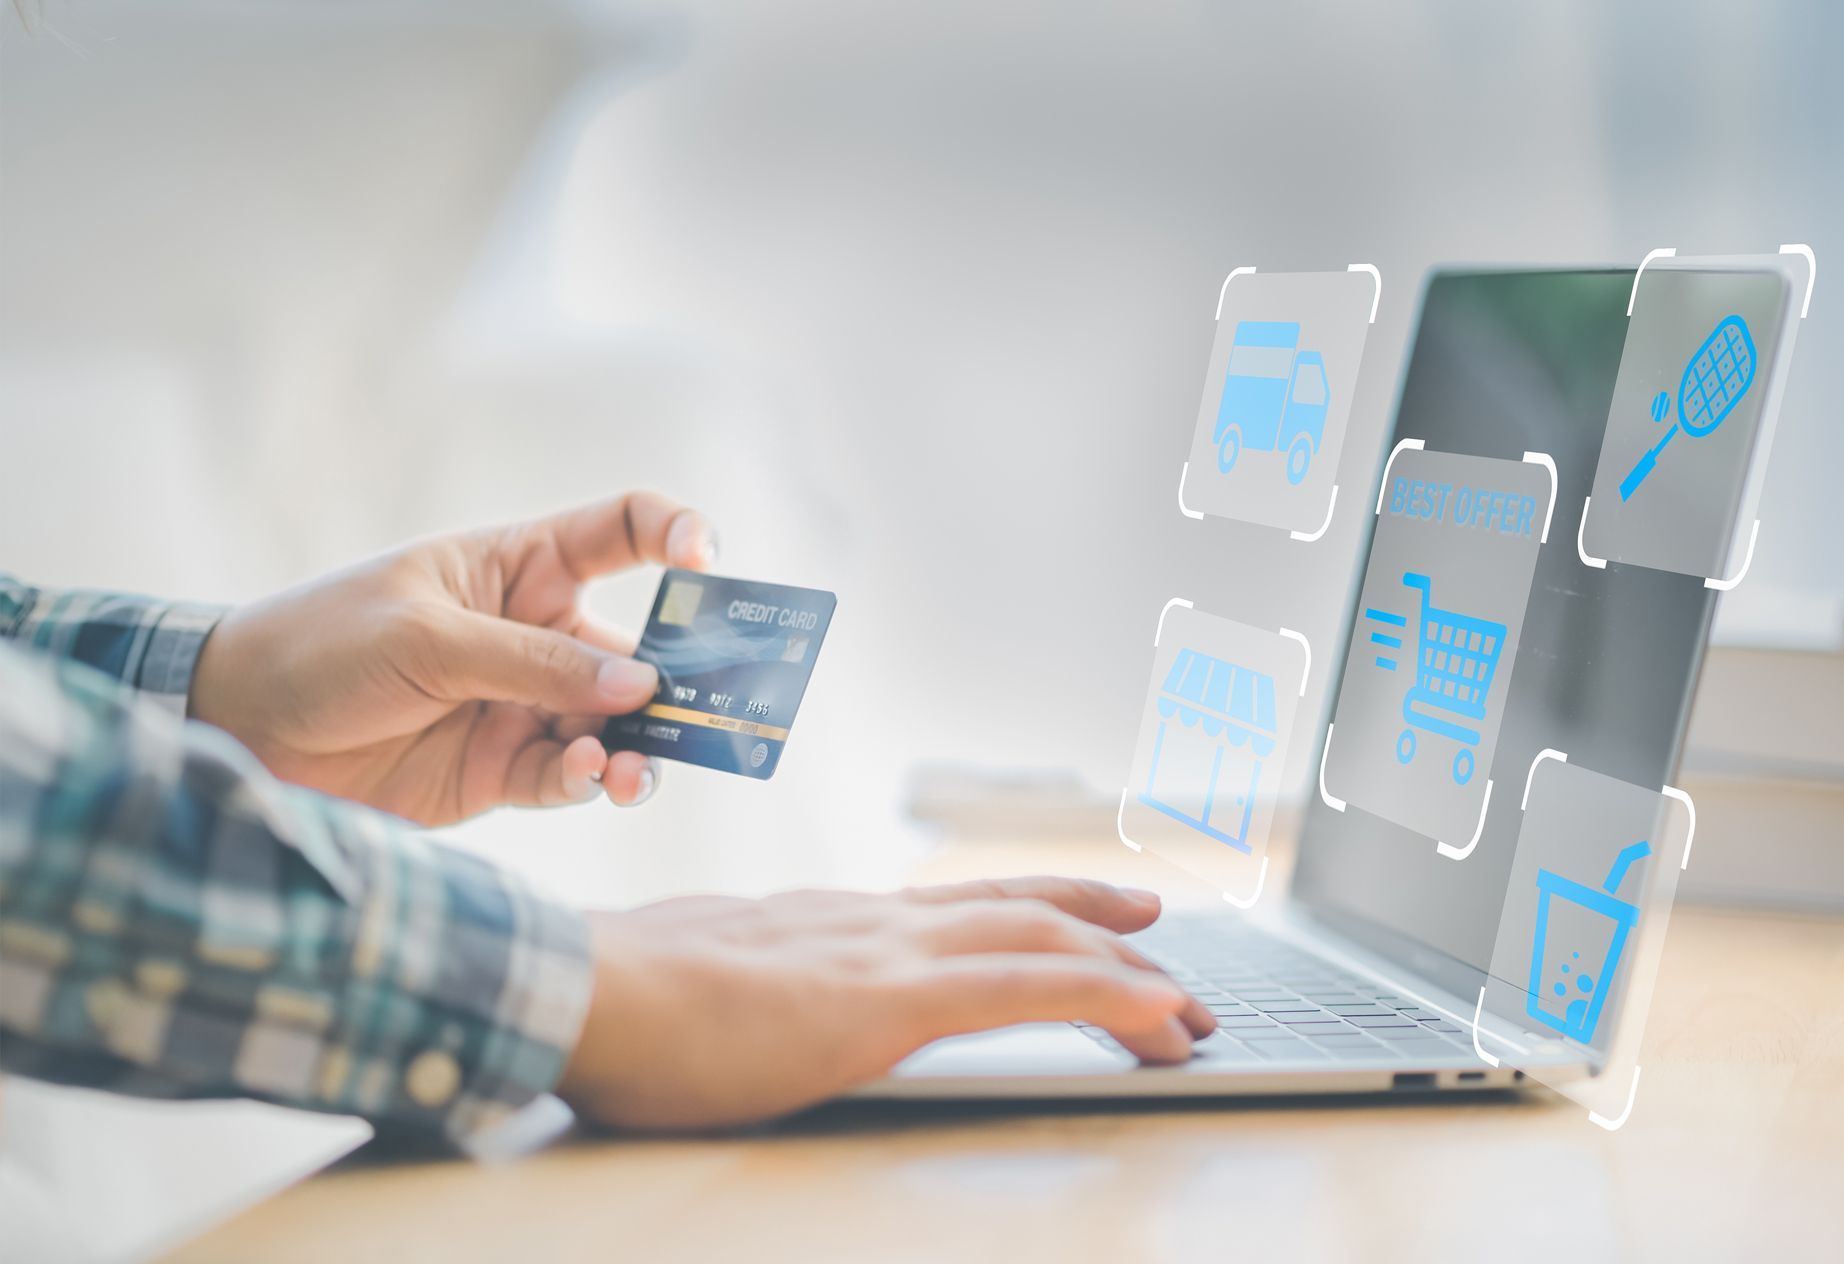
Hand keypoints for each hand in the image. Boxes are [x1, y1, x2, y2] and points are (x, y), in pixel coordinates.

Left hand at [188, 492, 714, 825]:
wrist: (237, 729)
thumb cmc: (321, 646)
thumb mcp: (427, 638)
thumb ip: (533, 664)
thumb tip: (641, 686)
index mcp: (520, 566)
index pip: (621, 529)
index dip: (674, 534)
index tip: (708, 564)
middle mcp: (536, 634)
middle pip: (639, 647)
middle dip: (682, 674)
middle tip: (717, 706)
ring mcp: (523, 705)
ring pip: (615, 723)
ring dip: (639, 744)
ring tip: (635, 767)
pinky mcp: (502, 770)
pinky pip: (571, 775)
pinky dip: (590, 779)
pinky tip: (589, 777)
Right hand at [555, 877, 1216, 1129]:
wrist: (578, 988)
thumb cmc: (618, 1002)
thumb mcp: (706, 981)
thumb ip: (752, 984)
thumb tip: (756, 1002)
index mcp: (833, 923)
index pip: (961, 904)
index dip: (1037, 907)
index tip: (1090, 914)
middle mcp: (874, 922)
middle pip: (1020, 909)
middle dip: (1103, 930)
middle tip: (1167, 953)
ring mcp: (886, 953)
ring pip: (1040, 939)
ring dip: (1126, 972)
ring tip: (1185, 1008)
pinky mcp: (889, 1000)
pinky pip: (1027, 991)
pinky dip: (1106, 997)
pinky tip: (1157, 1018)